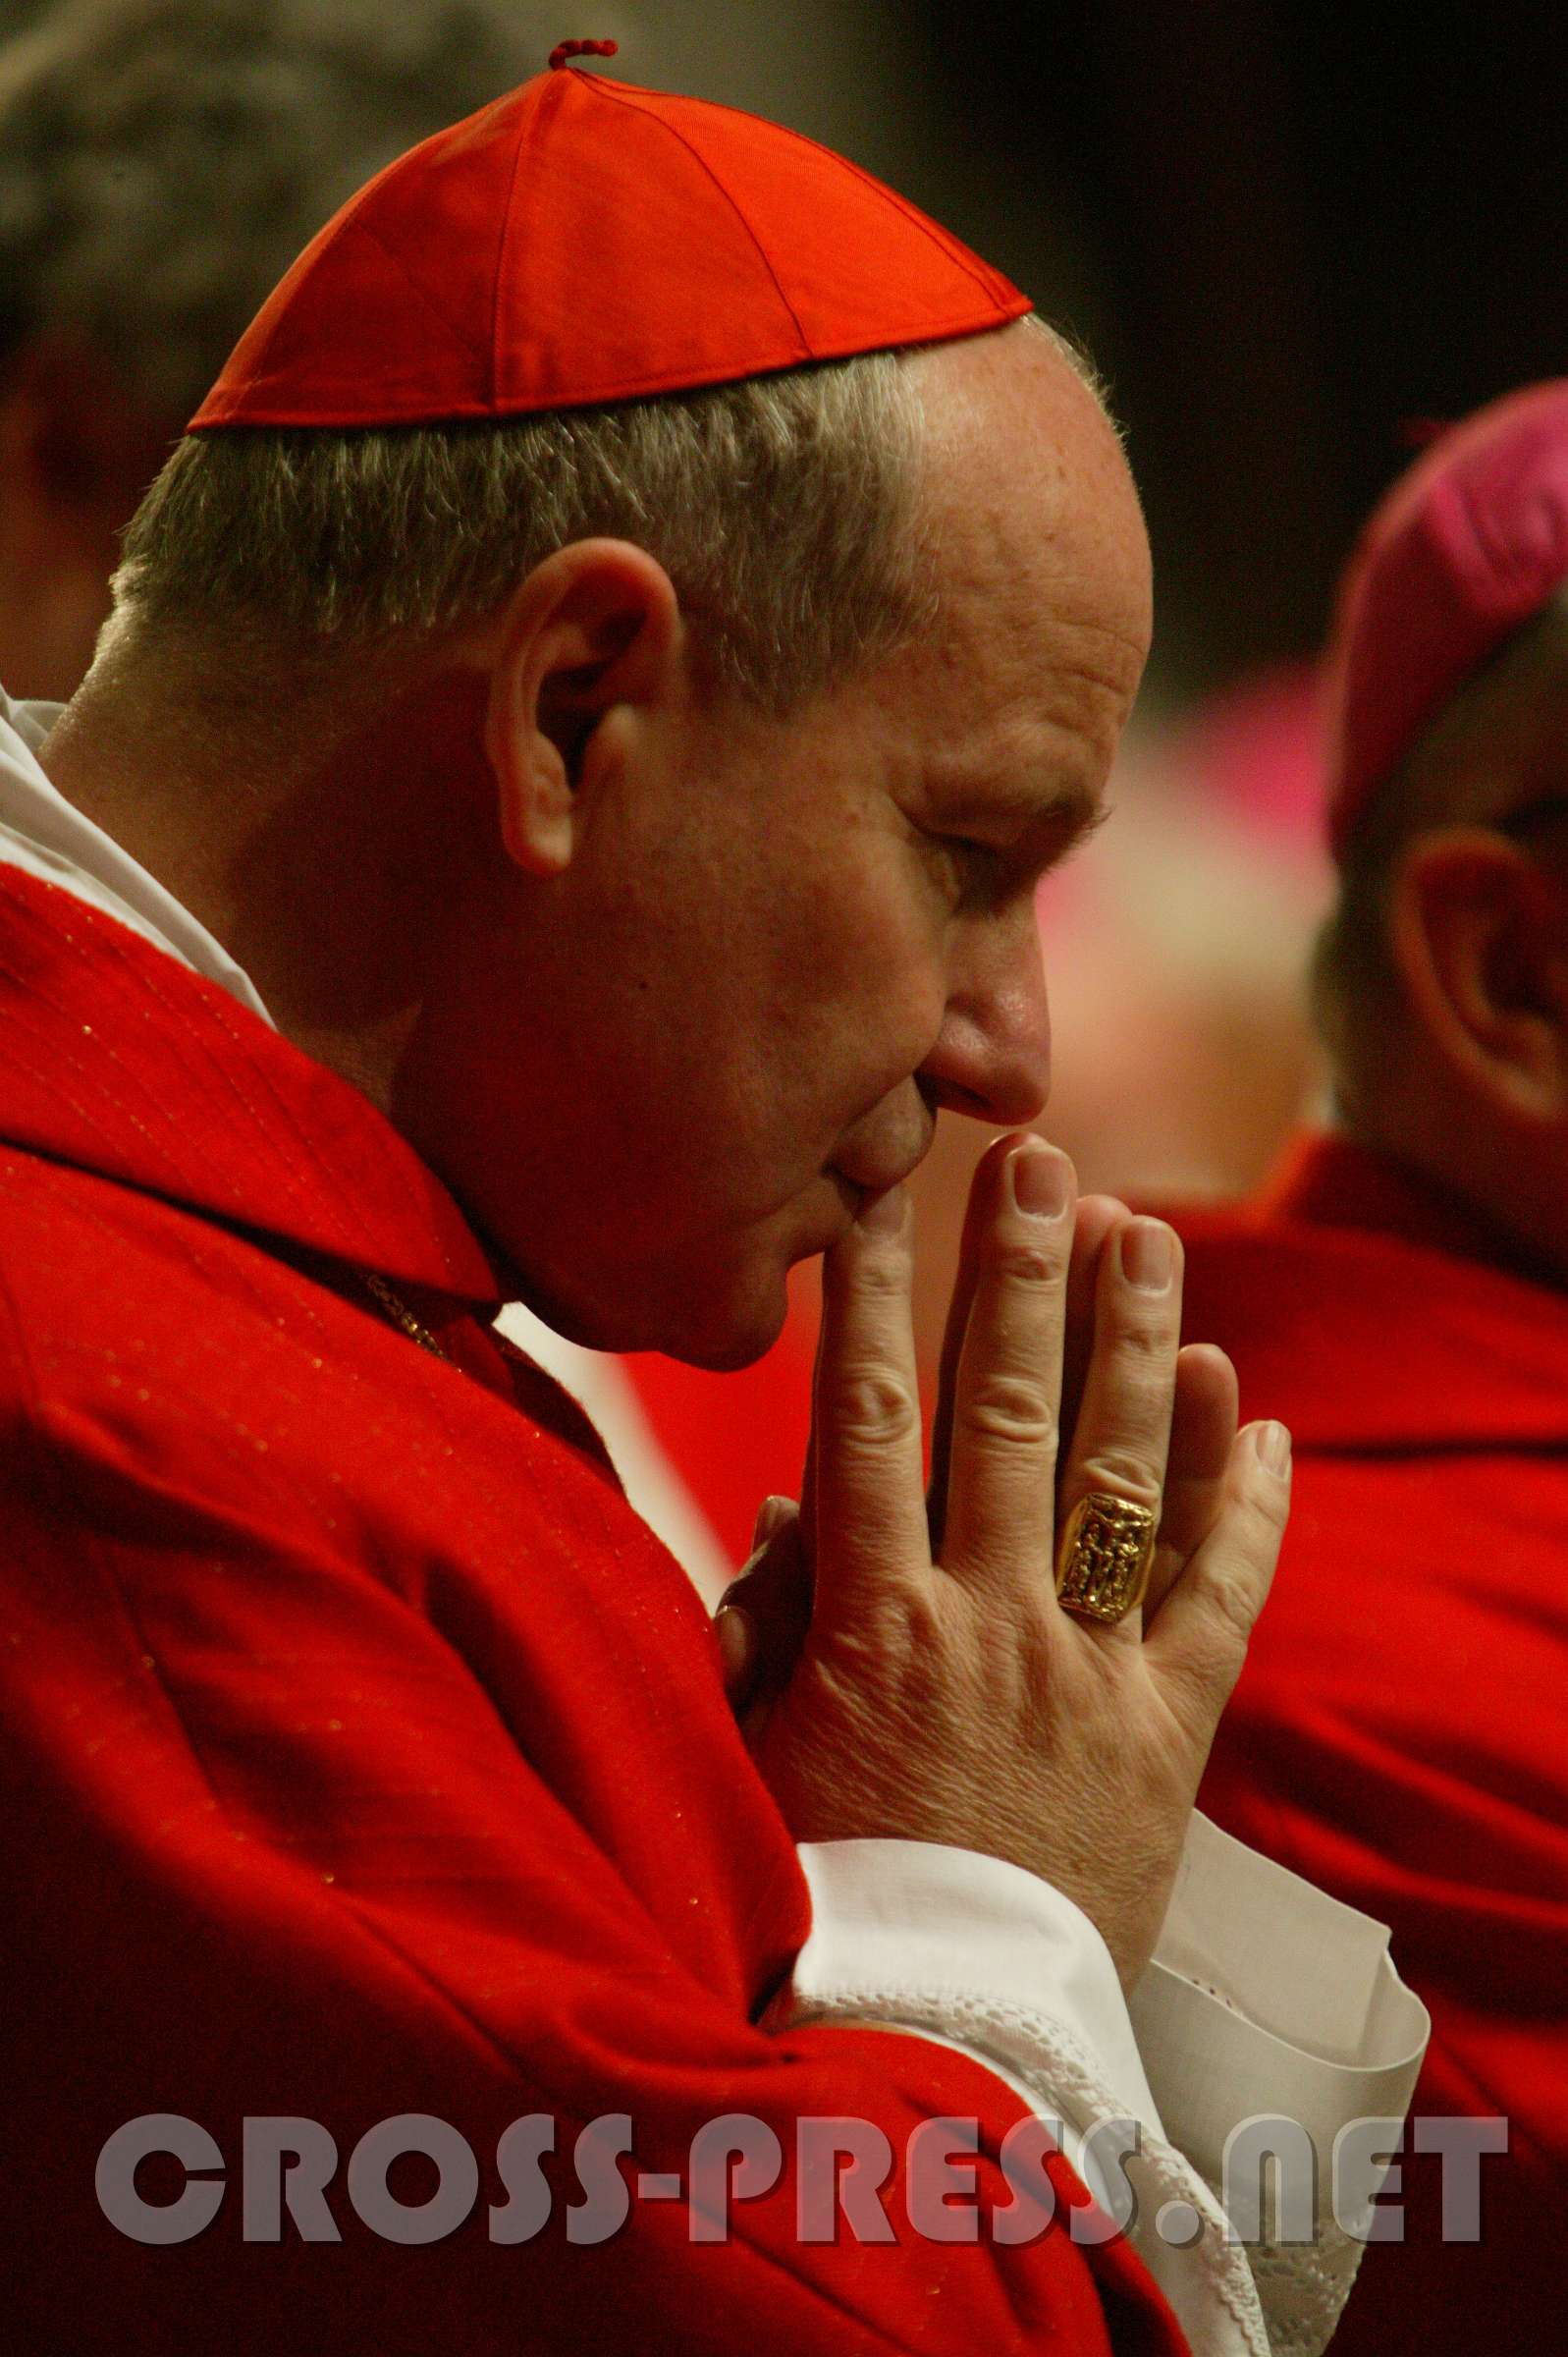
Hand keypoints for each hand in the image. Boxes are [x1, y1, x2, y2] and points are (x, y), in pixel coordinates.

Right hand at [717, 1132, 1290, 1987]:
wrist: (942, 2047)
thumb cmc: (822, 1901)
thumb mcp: (751, 1759)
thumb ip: (761, 1626)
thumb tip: (786, 1509)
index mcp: (874, 1626)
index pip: (867, 1421)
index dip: (873, 1297)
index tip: (879, 1193)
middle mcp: (990, 1626)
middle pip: (1008, 1417)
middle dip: (1021, 1278)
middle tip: (1039, 1160)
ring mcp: (1089, 1677)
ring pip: (1123, 1481)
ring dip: (1136, 1347)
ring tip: (1150, 1235)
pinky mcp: (1169, 1740)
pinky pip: (1219, 1605)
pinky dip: (1248, 1509)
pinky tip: (1262, 1413)